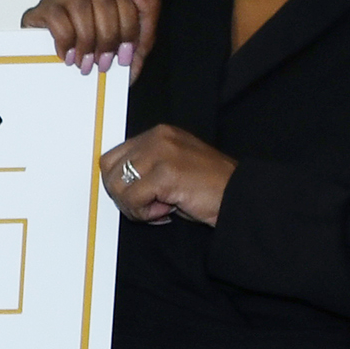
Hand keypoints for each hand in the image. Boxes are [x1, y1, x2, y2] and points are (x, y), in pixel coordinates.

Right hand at [21, 0, 158, 73]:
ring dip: (86, 39)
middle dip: (108, 38)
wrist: (64, 79)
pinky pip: (56, 16)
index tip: (125, 56)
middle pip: (104, 2)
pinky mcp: (43, 10)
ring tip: (85, 62)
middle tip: (104, 63)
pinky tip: (67, 55)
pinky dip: (64, 39)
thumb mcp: (136, 41)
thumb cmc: (101, 56)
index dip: (128, 30)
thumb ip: (148, 5)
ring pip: (80, 6)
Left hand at [99, 125, 233, 225]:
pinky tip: (167, 212)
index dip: (120, 183)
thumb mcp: (172, 167)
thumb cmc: (209, 188)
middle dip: (123, 195)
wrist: (240, 197)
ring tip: (160, 209)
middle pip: (109, 170)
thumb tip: (116, 184)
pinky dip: (145, 214)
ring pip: (118, 186)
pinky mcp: (165, 172)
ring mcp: (161, 153)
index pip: (112, 157)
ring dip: (134, 206)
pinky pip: (133, 199)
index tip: (141, 196)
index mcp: (158, 134)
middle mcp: (158, 137)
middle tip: (148, 206)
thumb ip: (146, 168)